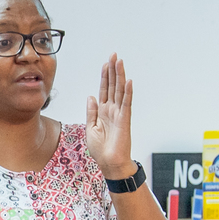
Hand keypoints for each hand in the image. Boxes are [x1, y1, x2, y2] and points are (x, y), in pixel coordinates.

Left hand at [86, 53, 136, 180]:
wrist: (109, 164)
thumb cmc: (101, 150)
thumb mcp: (90, 128)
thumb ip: (91, 112)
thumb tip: (91, 96)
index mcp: (103, 112)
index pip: (104, 90)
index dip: (104, 76)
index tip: (105, 63)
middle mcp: (112, 110)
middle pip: (113, 86)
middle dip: (112, 70)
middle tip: (114, 55)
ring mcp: (119, 114)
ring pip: (120, 91)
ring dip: (120, 76)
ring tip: (119, 62)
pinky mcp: (124, 121)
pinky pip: (126, 104)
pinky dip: (127, 92)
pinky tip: (128, 81)